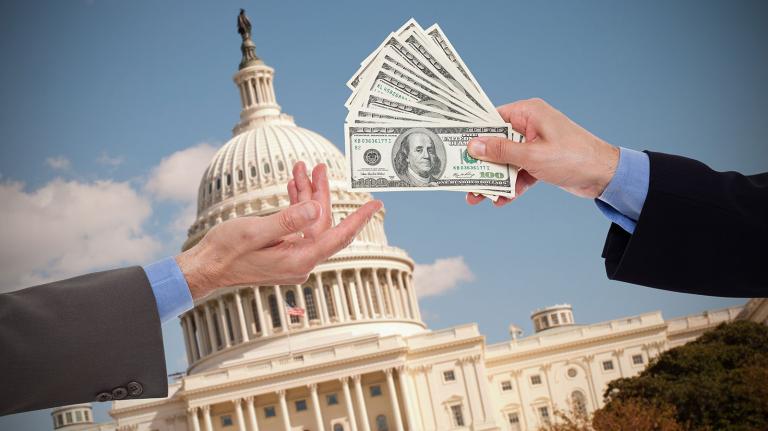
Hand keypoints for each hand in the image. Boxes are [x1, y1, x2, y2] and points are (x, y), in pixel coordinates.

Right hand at [176, 162, 382, 299]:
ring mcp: (292, 259)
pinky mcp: (283, 253)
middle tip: (320, 166)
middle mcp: (300, 262)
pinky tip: (293, 187)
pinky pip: (297, 227)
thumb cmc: (225, 252)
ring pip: (309, 222)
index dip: (359, 218)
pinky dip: (295, 207)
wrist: (204, 268)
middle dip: (321, 193)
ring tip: (302, 169)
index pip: (338, 236)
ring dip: (305, 196)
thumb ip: (288, 220)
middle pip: (322, 224)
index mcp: (299, 259)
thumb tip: (317, 209)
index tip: (376, 203)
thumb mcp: (256, 231)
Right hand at [465, 98, 619, 206]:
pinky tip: (501, 200)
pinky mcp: (540, 161)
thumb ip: (502, 151)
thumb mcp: (532, 156)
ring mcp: (535, 144)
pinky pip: (519, 172)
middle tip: (463, 178)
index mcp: (529, 113)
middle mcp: (530, 126)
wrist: (605, 176)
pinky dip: (511, 186)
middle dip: (481, 164)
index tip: (455, 147)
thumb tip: (474, 145)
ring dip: (493, 179)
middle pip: (496, 143)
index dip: (473, 133)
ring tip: (477, 197)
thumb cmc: (574, 157)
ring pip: (506, 161)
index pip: (492, 119)